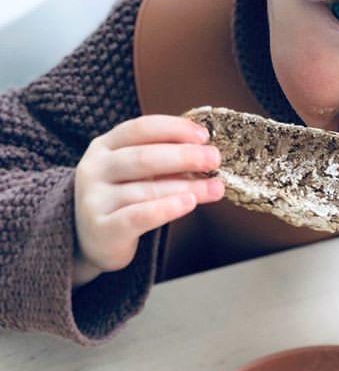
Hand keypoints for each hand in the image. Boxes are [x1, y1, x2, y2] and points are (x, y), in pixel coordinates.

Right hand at [73, 115, 224, 286]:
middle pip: (144, 157)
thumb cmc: (121, 202)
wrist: (91, 241)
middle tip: (214, 159)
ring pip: (147, 189)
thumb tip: (206, 155)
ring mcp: (96, 198)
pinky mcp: (104, 228)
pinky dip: (166, 209)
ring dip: (187, 187)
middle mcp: (96, 168)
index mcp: (105, 147)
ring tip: (215, 188)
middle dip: (184, 156)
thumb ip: (162, 164)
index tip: (203, 136)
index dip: (173, 129)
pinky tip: (188, 204)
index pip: (140, 129)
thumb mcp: (135, 175)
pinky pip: (138, 216)